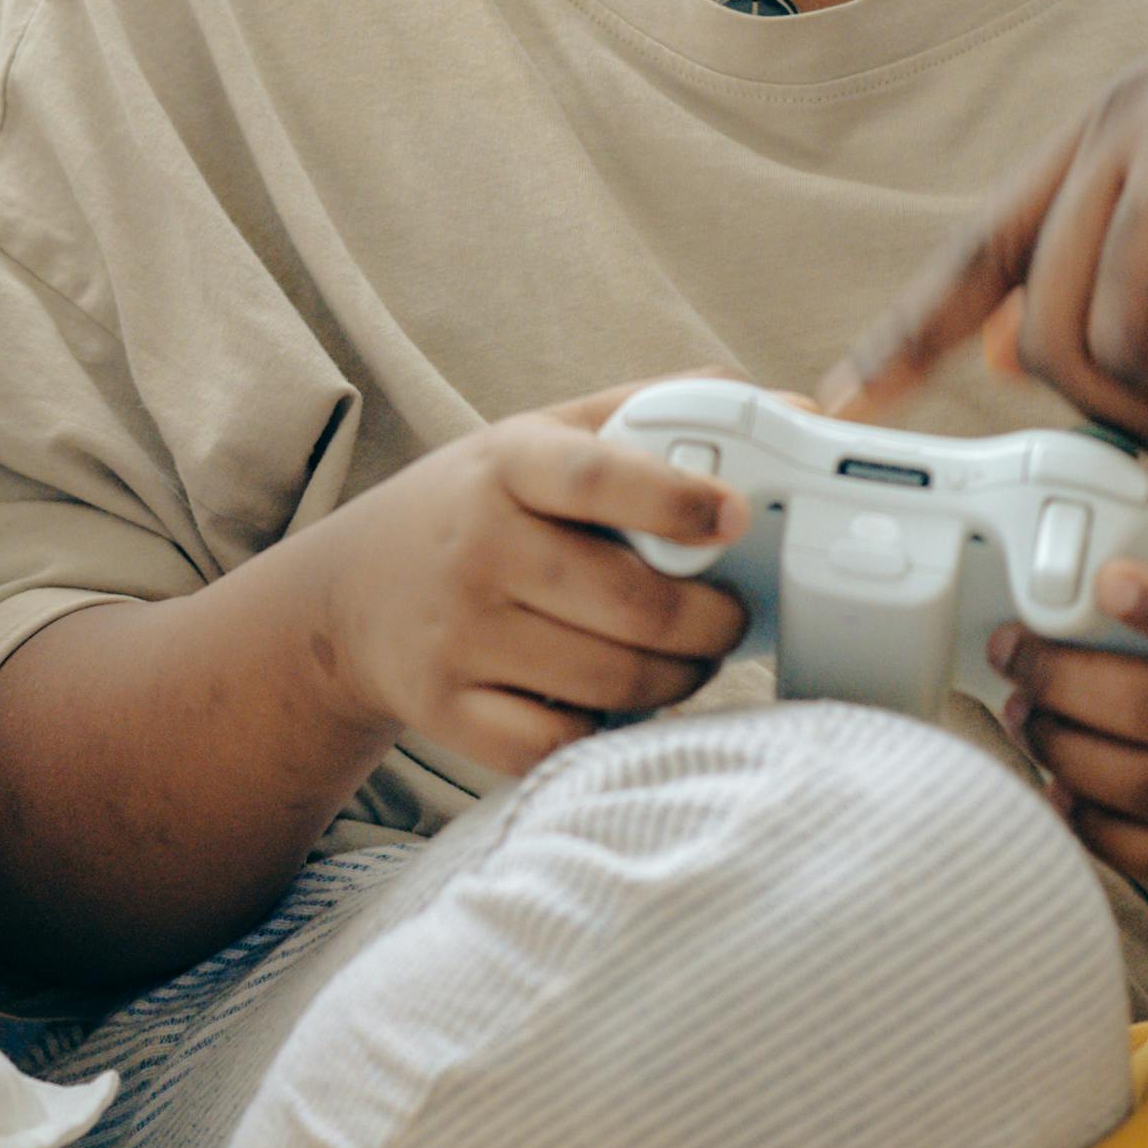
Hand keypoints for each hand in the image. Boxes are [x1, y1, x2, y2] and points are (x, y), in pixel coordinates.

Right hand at [290, 391, 752, 780]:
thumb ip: (658, 411)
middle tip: (732, 617)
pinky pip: (561, 743)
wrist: (351, 594)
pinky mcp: (447, 711)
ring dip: (680, 680)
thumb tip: (795, 404)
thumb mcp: (545, 435)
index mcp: (509, 465)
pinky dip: (610, 730)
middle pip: (629, 604)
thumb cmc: (482, 505)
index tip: (736, 518)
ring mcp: (459, 636)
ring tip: (691, 659)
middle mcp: (479, 549)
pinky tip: (621, 702)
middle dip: (710, 621)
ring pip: (612, 679)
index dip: (674, 500)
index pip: (595, 478)